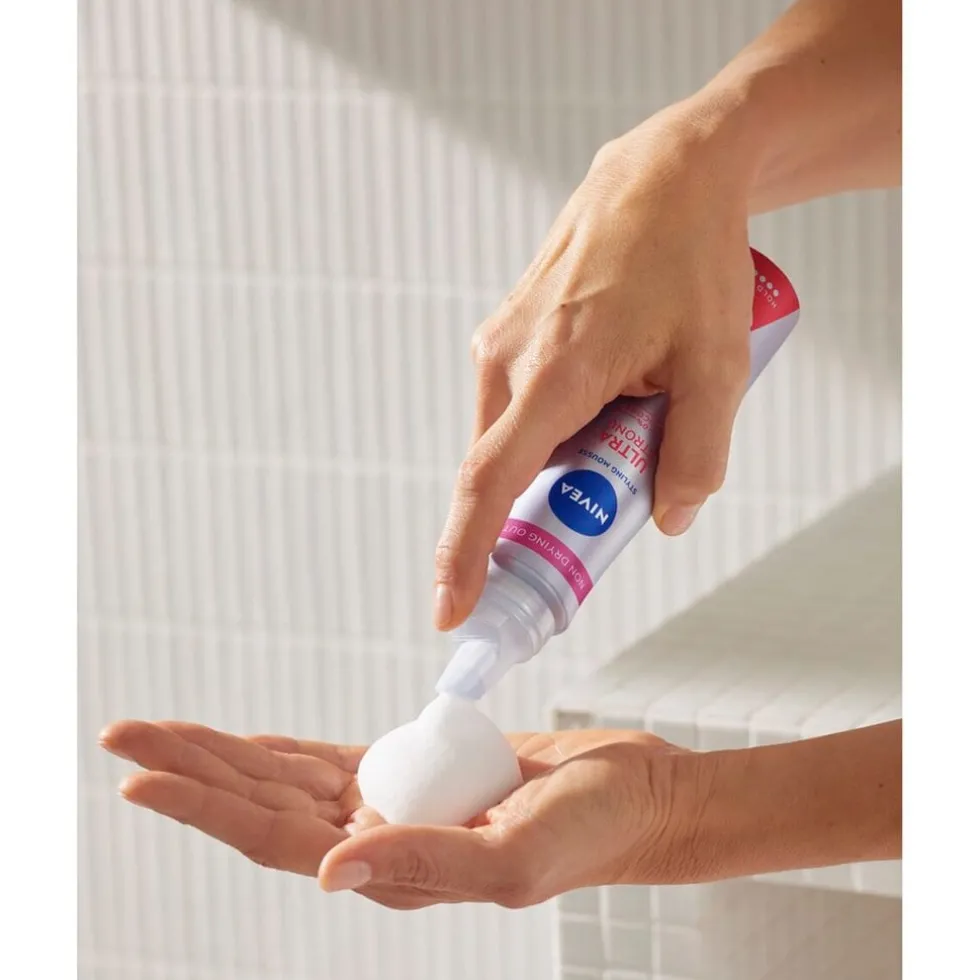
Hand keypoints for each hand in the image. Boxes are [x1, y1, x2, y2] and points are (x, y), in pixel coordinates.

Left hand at [100, 720, 690, 909]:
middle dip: (193, 770)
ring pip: (288, 779)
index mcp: (393, 869)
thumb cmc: (591, 829)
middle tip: (124, 732)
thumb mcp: (517, 858)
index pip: (277, 836)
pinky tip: (244, 744)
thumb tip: (328, 871)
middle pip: (265, 803)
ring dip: (225, 755)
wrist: (634, 795)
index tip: (141, 773)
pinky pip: (333, 760)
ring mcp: (396, 805)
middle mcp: (381, 841)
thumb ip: (427, 866)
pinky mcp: (416, 771)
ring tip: (163, 731)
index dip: (206, 806)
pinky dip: (282, 750)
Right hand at [433, 96, 757, 629]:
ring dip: (564, 456)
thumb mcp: (718, 367)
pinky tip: (617, 388)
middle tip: (614, 502)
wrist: (666, 172)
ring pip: (517, 437)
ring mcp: (501, 341)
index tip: (449, 610)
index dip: (462, 555)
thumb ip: (696, 455)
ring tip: (637, 414)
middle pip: (507, 471)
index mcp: (554, 372)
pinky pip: (521, 403)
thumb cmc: (690, 257)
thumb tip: (669, 516)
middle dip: (551, 505)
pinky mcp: (508, 330)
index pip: (489, 483)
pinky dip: (558, 423)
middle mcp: (508, 359)